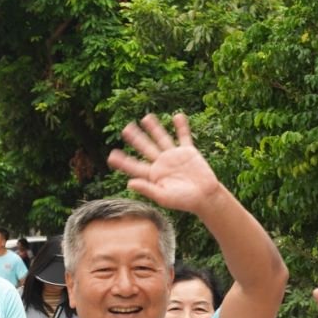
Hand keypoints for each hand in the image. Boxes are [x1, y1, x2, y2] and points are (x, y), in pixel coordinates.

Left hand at [107, 113, 223, 214]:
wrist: (205, 197)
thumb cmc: (184, 201)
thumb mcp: (164, 197)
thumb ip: (147, 189)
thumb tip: (129, 182)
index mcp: (154, 175)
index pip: (135, 166)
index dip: (123, 161)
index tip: (112, 155)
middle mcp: (162, 164)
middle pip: (146, 148)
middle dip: (136, 138)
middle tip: (125, 129)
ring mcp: (175, 156)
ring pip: (162, 139)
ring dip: (155, 128)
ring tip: (146, 117)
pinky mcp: (188, 152)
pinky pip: (184, 137)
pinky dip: (182, 127)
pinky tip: (178, 116)